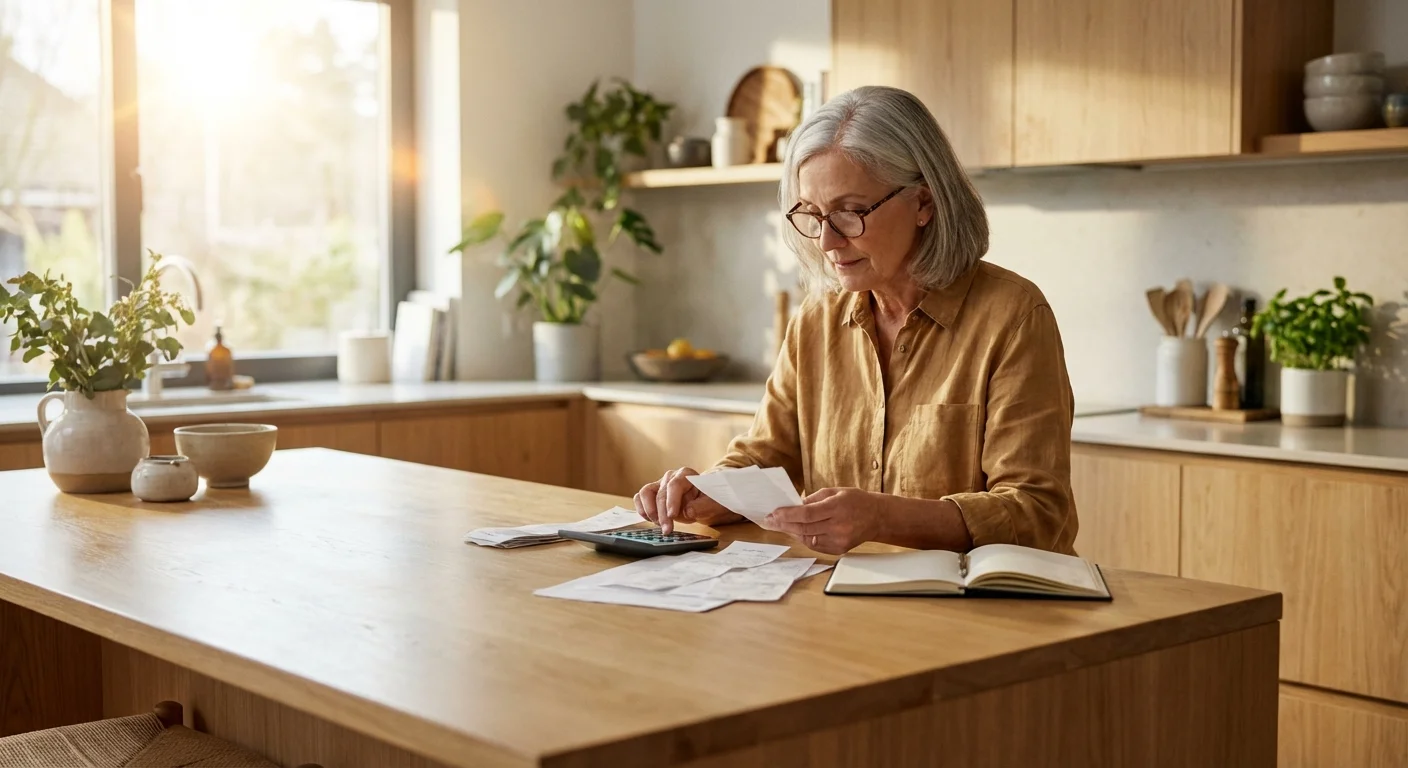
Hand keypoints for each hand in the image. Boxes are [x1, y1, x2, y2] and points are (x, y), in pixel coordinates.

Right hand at [634, 467, 741, 534]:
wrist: (706, 503)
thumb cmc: (710, 501)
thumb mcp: (713, 504)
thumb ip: (703, 506)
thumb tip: (687, 511)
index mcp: (686, 475)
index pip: (674, 485)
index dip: (672, 501)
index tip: (672, 515)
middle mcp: (670, 477)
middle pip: (660, 493)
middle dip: (662, 514)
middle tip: (667, 530)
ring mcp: (659, 485)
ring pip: (645, 493)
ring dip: (650, 511)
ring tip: (660, 525)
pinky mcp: (652, 494)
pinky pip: (640, 498)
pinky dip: (642, 510)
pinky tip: (652, 521)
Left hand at [765, 487, 889, 554]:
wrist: (877, 517)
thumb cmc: (856, 501)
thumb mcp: (835, 491)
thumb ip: (813, 498)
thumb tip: (794, 505)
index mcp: (836, 508)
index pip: (806, 514)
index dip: (787, 515)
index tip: (773, 513)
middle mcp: (838, 526)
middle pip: (804, 528)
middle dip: (783, 524)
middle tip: (769, 521)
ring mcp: (839, 540)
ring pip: (807, 538)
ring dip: (791, 532)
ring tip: (779, 525)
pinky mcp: (839, 549)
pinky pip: (816, 545)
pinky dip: (804, 538)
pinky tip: (796, 532)